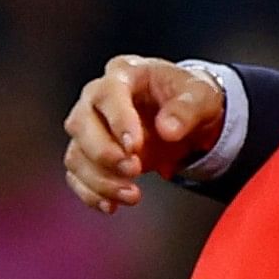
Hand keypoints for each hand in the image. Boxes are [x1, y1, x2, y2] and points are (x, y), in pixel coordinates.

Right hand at [62, 55, 224, 212]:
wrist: (185, 113)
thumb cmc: (188, 96)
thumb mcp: (201, 96)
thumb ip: (187, 109)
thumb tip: (168, 129)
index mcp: (123, 74)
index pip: (108, 94)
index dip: (117, 121)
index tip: (134, 146)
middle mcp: (97, 99)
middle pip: (81, 124)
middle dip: (104, 153)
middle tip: (133, 170)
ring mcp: (90, 127)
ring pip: (77, 153)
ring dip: (99, 179)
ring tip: (132, 195)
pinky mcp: (90, 153)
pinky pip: (78, 174)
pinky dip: (91, 192)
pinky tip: (111, 204)